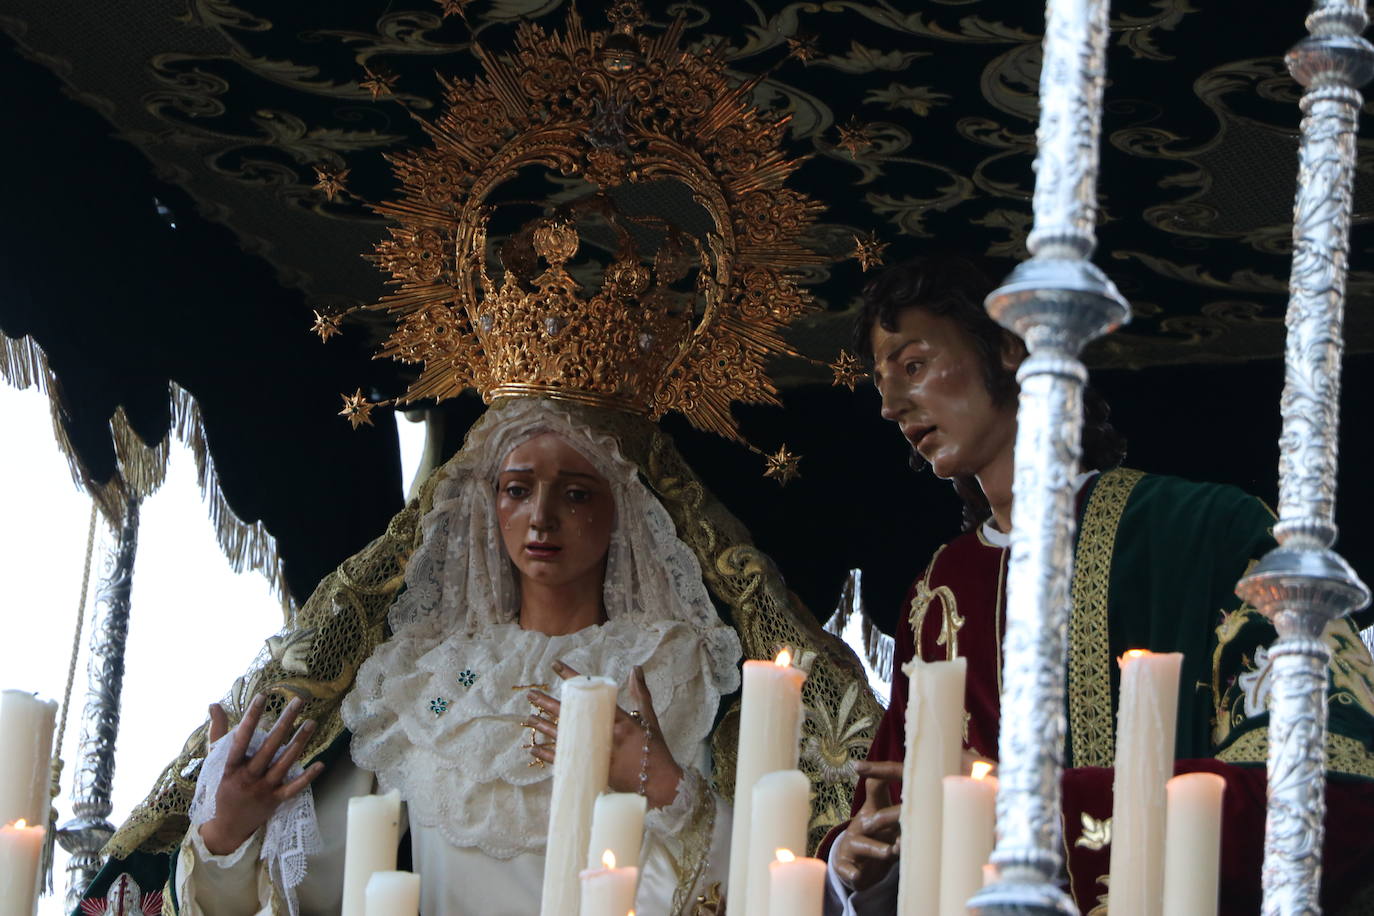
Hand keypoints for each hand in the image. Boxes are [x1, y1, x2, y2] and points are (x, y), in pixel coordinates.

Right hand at [198, 694, 324, 855]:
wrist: (228, 827)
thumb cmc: (223, 787)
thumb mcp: (215, 760)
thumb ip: (218, 731)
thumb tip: (214, 704)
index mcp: (231, 766)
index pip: (241, 738)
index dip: (251, 717)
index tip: (262, 696)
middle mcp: (248, 777)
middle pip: (269, 747)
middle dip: (284, 722)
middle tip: (298, 701)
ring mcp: (263, 789)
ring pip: (284, 763)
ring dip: (299, 742)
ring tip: (311, 722)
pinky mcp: (275, 801)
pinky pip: (293, 788)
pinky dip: (307, 777)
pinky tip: (320, 763)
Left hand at [524, 661, 684, 808]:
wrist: (659, 784)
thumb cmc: (655, 750)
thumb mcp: (650, 719)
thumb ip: (641, 693)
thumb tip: (636, 668)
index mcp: (621, 719)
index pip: (591, 693)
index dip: (573, 678)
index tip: (556, 666)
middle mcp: (606, 735)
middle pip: (571, 716)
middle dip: (549, 703)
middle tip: (531, 694)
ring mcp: (597, 753)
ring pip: (564, 738)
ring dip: (544, 728)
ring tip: (529, 718)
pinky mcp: (593, 770)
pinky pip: (566, 762)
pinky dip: (549, 756)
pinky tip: (534, 750)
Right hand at [831, 760, 902, 891]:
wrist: (852, 864)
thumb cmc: (878, 836)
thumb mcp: (890, 818)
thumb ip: (907, 806)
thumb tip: (935, 788)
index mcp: (873, 809)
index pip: (876, 786)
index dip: (880, 772)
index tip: (887, 763)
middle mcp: (861, 824)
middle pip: (875, 818)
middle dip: (890, 817)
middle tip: (907, 816)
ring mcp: (852, 844)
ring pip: (864, 845)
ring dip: (877, 849)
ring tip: (891, 851)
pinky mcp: (844, 865)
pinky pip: (847, 869)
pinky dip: (853, 873)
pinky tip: (857, 876)